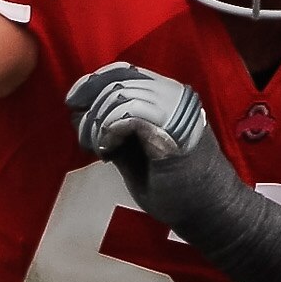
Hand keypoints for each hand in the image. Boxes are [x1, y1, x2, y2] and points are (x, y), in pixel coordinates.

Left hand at [67, 62, 280, 281]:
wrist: (208, 210)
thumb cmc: (172, 185)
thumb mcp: (132, 151)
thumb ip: (110, 128)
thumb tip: (76, 109)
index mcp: (168, 97)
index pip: (124, 71)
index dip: (93, 82)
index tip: (72, 103)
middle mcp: (176, 97)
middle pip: (118, 82)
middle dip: (90, 110)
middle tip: (87, 141)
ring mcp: (178, 112)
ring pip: (120, 96)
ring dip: (97, 124)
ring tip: (101, 150)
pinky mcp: (175, 130)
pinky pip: (128, 115)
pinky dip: (109, 133)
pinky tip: (110, 153)